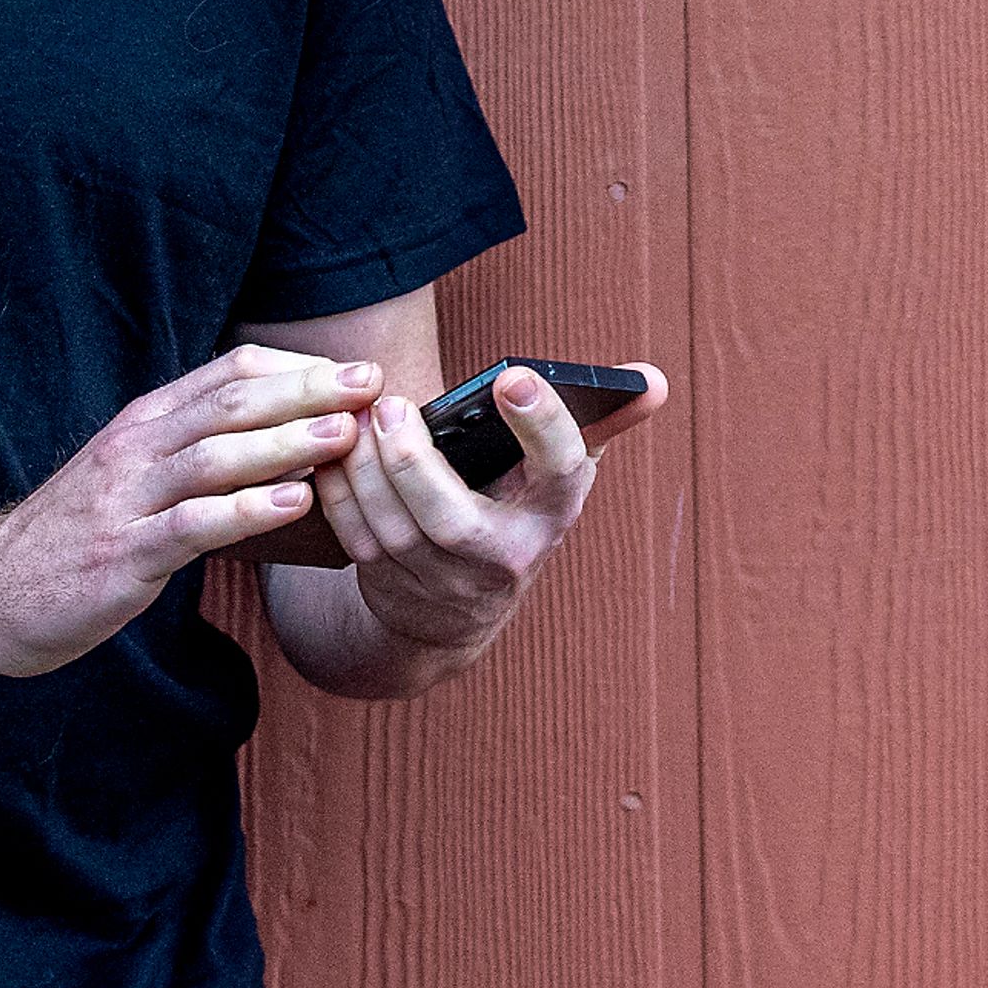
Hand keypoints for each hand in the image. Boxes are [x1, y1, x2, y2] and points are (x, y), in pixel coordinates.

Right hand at [0, 345, 379, 675]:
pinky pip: (191, 525)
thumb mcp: (131, 476)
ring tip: (345, 435)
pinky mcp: (121, 554)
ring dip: (286, 441)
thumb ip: (191, 450)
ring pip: (215, 456)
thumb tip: (274, 433)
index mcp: (143, 424)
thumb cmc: (70, 537)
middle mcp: (136, 449)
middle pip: (231, 404)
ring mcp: (126, 501)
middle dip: (306, 390)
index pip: (228, 374)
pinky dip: (245, 510)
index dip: (296, 368)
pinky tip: (292, 504)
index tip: (356, 372)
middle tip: (372, 384)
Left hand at [317, 363, 669, 653]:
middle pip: (453, 521)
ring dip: (366, 471)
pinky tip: (333, 450)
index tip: (514, 375)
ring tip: (356, 418)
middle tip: (391, 403)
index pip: (564, 472)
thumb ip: (603, 421)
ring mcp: (445, 583)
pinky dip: (339, 493)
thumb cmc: (514, 513)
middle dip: (415, 462)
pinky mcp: (393, 588)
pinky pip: (358, 540)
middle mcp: (505, 558)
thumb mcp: (559, 477)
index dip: (542, 424)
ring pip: (396, 531)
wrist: (459, 613)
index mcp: (552, 514)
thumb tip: (654, 381)